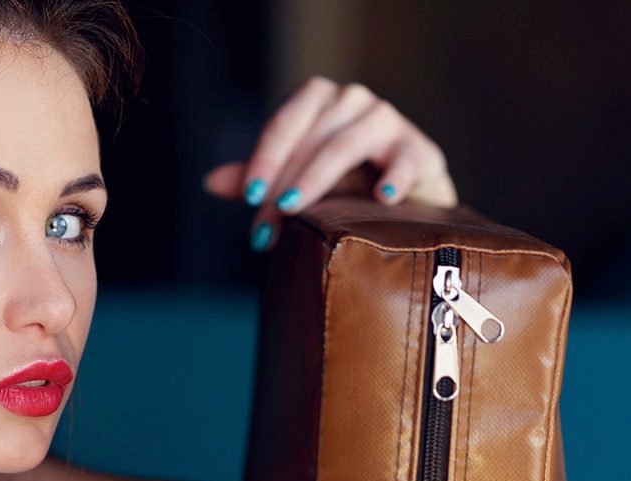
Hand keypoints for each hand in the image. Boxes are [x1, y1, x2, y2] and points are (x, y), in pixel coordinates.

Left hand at [201, 75, 459, 252]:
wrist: (406, 201)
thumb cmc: (346, 184)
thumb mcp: (298, 180)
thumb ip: (261, 180)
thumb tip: (210, 182)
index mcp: (318, 101)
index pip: (285, 124)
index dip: (264, 159)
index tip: (248, 197)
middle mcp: (352, 101)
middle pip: (310, 139)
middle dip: (283, 185)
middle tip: (264, 228)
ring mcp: (388, 121)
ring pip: (347, 144)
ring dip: (317, 178)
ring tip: (296, 207)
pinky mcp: (420, 150)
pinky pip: (405, 160)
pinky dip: (395, 176)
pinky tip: (383, 197)